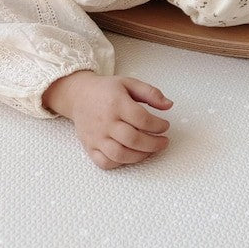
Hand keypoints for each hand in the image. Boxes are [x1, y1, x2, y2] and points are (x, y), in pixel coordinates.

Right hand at [43, 70, 172, 169]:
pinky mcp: (90, 147)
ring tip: (151, 151)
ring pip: (119, 154)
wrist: (79, 96)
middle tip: (164, 142)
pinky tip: (131, 156)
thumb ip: (151, 93)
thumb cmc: (107, 90)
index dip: (158, 125)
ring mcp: (96, 137)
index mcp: (117, 104)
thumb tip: (169, 105)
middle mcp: (106, 122)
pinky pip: (105, 163)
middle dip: (153, 144)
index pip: (142, 119)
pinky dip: (120, 163)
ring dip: (140, 156)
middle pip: (133, 139)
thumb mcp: (130, 83)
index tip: (166, 126)